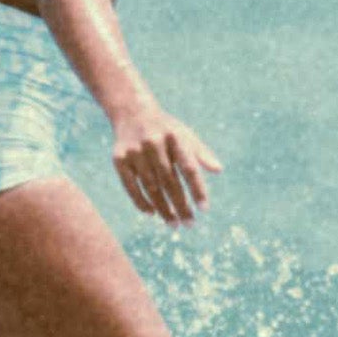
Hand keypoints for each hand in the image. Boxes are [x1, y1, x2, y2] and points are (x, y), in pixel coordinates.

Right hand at [111, 105, 224, 224]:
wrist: (132, 112)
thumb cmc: (166, 129)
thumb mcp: (185, 135)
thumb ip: (201, 153)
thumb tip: (218, 170)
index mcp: (174, 137)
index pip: (189, 168)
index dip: (197, 189)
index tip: (204, 209)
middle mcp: (153, 143)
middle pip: (170, 181)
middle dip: (181, 205)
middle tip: (190, 224)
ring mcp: (135, 151)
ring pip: (151, 187)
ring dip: (164, 208)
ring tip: (174, 224)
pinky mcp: (119, 159)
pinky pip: (130, 186)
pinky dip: (141, 202)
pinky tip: (152, 213)